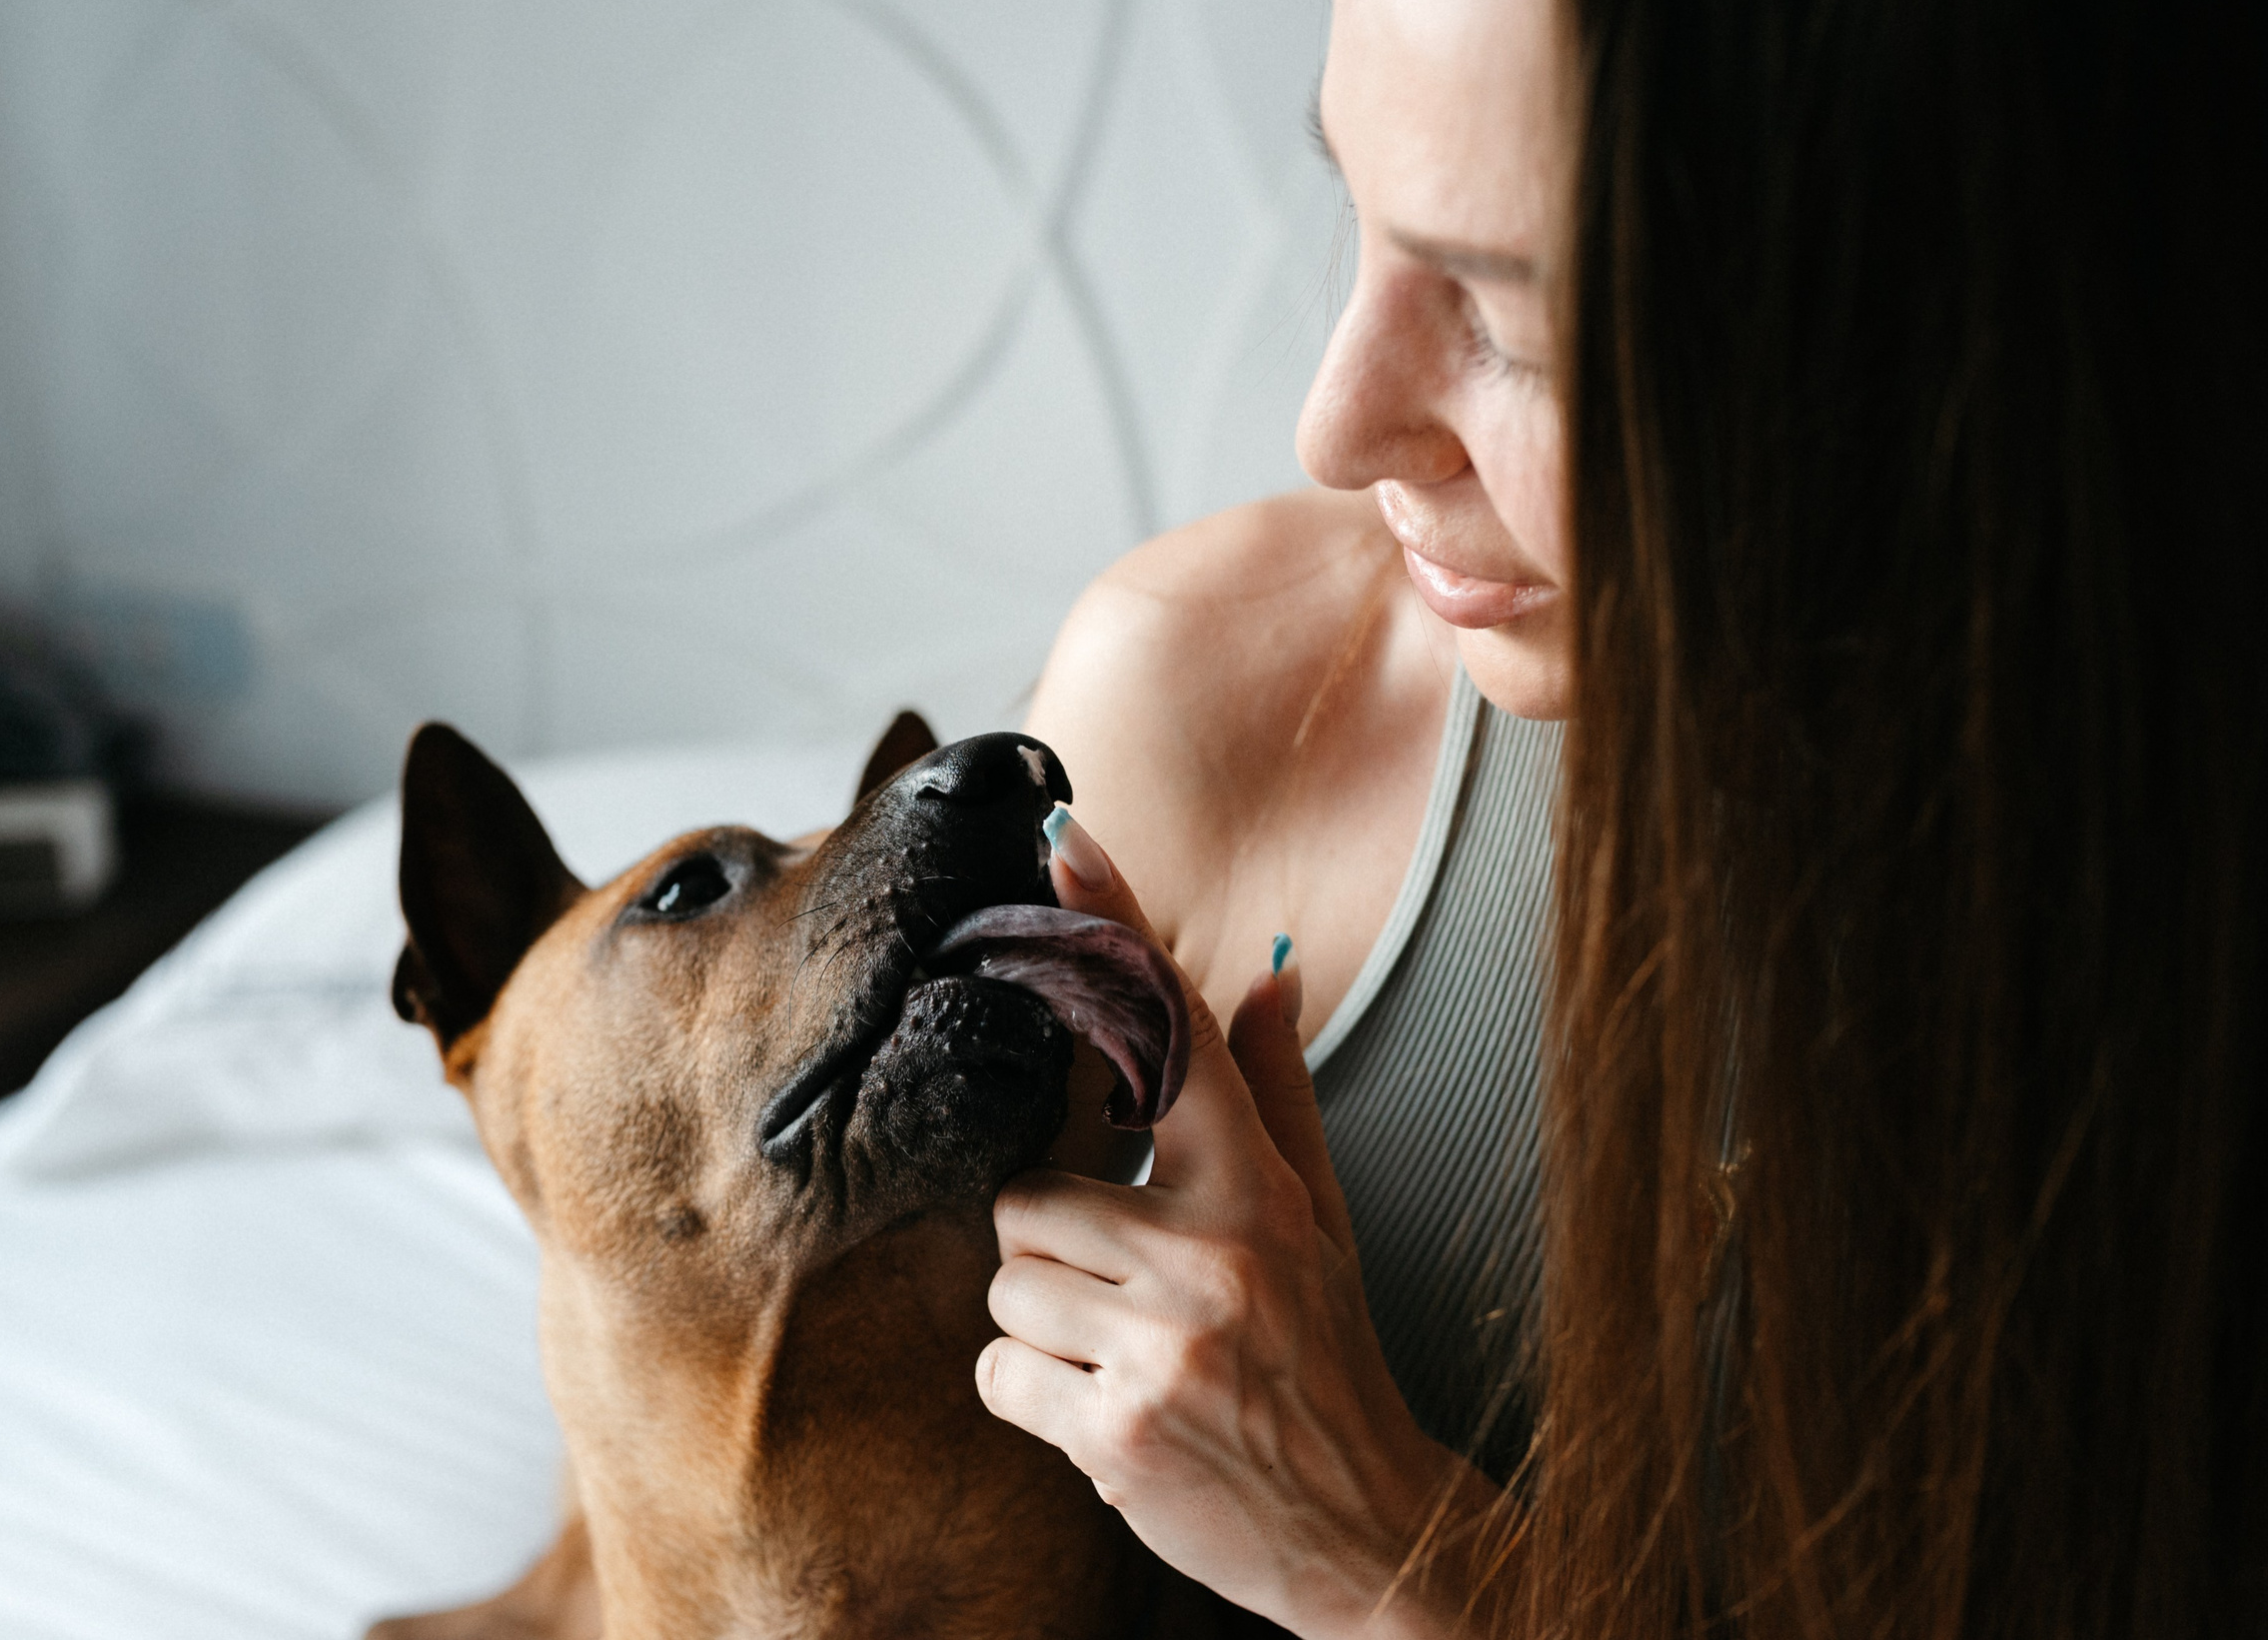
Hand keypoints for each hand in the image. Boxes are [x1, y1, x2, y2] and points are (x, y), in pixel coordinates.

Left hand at [976, 811, 1507, 1637]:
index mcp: (1258, 1189)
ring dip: (1046, 1328)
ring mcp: (1167, 1344)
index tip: (1064, 838)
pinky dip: (1035, 1401)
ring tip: (1129, 1360)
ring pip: (1007, 1285)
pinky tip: (1110, 1416)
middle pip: (1030, 1192)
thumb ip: (1276, 1094)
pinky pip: (1000, 1376)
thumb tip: (1266, 967)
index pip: (1176, 1033)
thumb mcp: (1320, 1220)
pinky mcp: (1119, 1431)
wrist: (1371, 1533)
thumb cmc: (1327, 1359)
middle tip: (1127, 1296)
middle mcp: (1214, 1253)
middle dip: (1056, 1247)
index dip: (1117, 927)